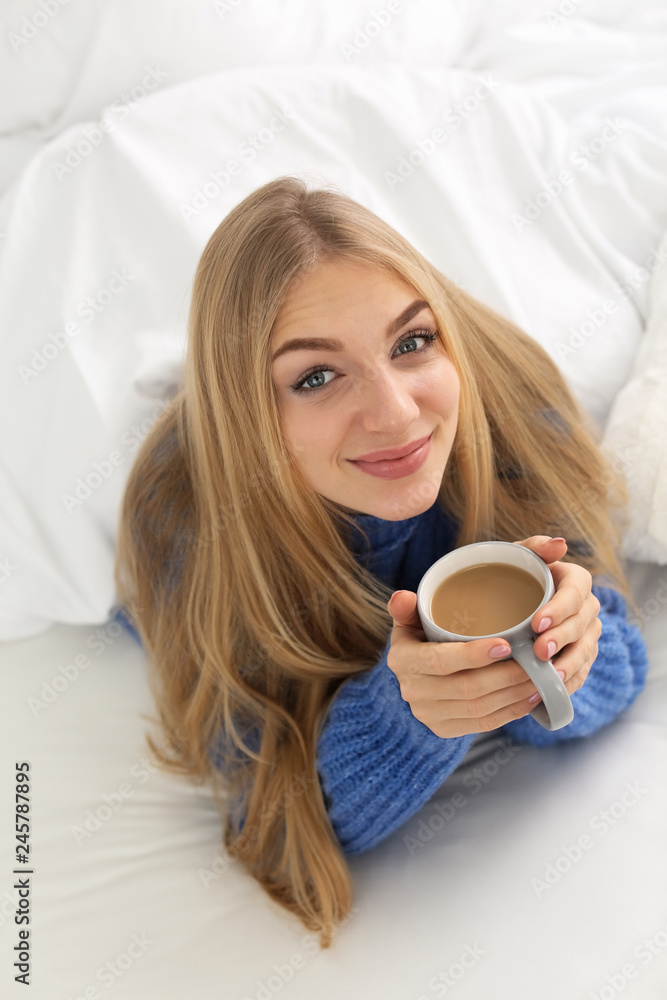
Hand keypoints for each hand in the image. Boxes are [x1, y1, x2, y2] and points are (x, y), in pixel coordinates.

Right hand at [386, 596, 542, 738]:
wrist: (414, 676)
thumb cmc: (419, 639)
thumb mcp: (409, 621)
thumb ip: (406, 608)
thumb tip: (401, 597)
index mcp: (403, 661)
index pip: (440, 661)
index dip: (473, 656)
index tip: (506, 645)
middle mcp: (413, 691)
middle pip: (466, 688)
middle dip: (505, 676)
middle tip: (534, 662)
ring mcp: (429, 715)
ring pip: (479, 708)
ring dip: (514, 694)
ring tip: (539, 678)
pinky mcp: (445, 729)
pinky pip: (483, 724)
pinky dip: (511, 712)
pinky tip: (530, 697)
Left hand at [513, 535, 600, 704]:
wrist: (501, 604)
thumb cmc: (509, 577)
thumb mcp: (516, 558)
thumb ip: (534, 547)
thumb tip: (560, 545)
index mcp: (574, 580)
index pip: (577, 591)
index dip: (561, 608)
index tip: (537, 622)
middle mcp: (585, 608)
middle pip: (583, 623)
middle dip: (563, 639)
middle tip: (540, 651)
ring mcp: (585, 635)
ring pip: (586, 650)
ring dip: (570, 664)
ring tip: (551, 675)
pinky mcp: (580, 658)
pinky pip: (582, 672)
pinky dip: (570, 682)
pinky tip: (555, 690)